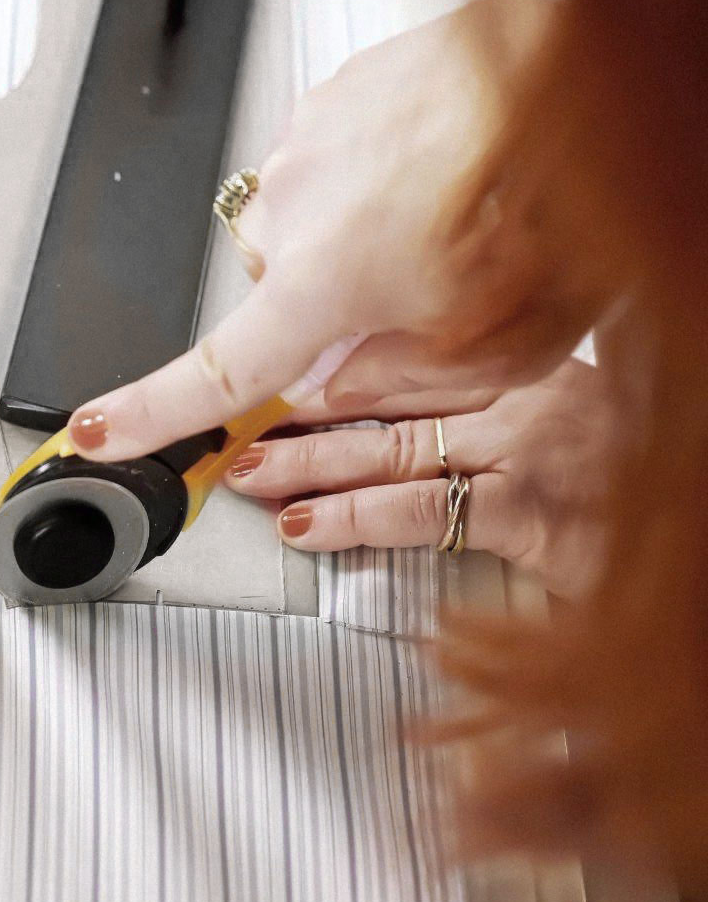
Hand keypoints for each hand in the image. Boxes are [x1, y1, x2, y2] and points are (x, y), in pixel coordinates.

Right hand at [69, 0, 562, 460]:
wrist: (566, 55)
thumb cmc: (554, 193)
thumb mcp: (500, 344)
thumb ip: (397, 382)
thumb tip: (339, 381)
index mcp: (324, 284)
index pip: (217, 372)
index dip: (149, 412)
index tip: (97, 430)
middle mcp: (293, 209)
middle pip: (276, 293)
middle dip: (331, 309)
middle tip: (424, 294)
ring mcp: (303, 143)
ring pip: (303, 227)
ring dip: (355, 238)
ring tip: (449, 217)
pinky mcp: (326, 97)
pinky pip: (327, 164)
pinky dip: (370, 181)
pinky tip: (442, 170)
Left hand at [226, 358, 613, 597]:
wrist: (698, 547)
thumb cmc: (638, 486)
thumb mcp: (571, 429)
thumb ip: (496, 418)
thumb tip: (416, 429)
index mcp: (532, 367)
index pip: (415, 355)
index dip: (338, 367)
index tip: (280, 376)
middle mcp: (527, 394)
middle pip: (390, 395)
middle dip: (305, 412)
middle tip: (239, 423)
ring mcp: (529, 447)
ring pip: (391, 446)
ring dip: (309, 461)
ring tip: (249, 474)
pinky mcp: (532, 509)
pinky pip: (421, 509)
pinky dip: (355, 517)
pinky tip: (308, 526)